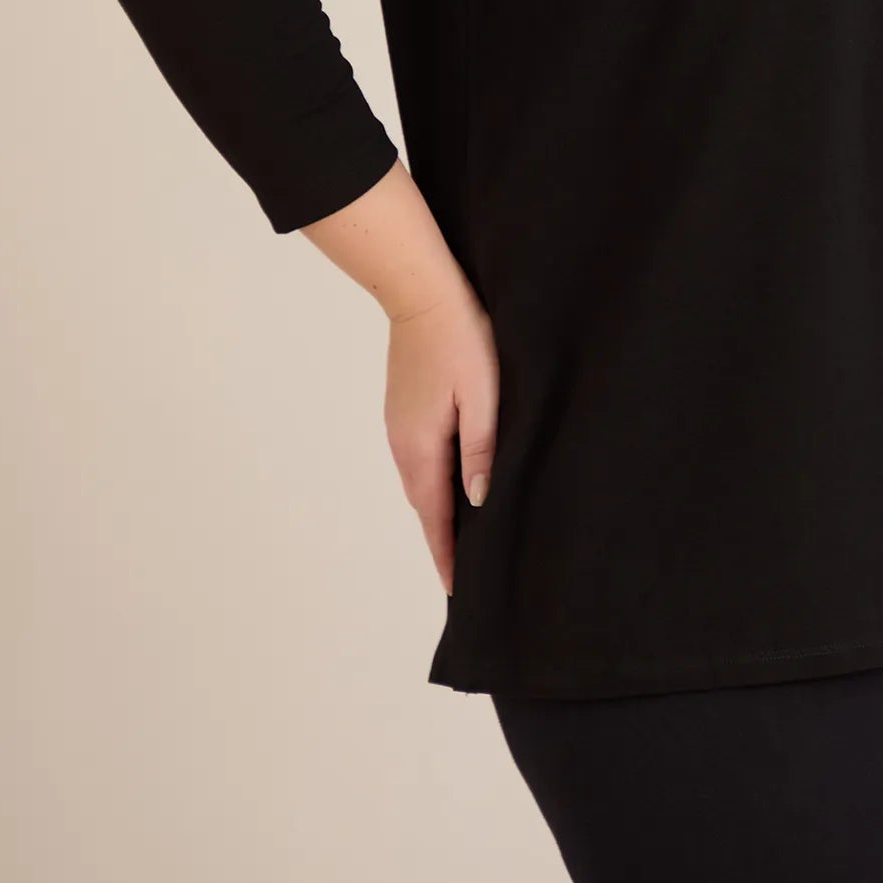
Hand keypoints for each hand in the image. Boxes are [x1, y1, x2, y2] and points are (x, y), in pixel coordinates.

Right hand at [382, 287, 499, 597]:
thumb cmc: (460, 338)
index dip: (448, 555)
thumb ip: (481, 449)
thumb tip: (479, 500)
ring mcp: (399, 425)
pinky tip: (455, 483)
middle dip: (443, 541)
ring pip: (422, 482)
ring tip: (465, 537)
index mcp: (421, 448)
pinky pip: (420, 459)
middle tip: (468, 573)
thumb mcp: (483, 395)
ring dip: (439, 511)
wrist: (422, 291)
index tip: (458, 591)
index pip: (435, 518)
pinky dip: (435, 482)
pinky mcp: (404, 408)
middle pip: (424, 506)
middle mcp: (402, 444)